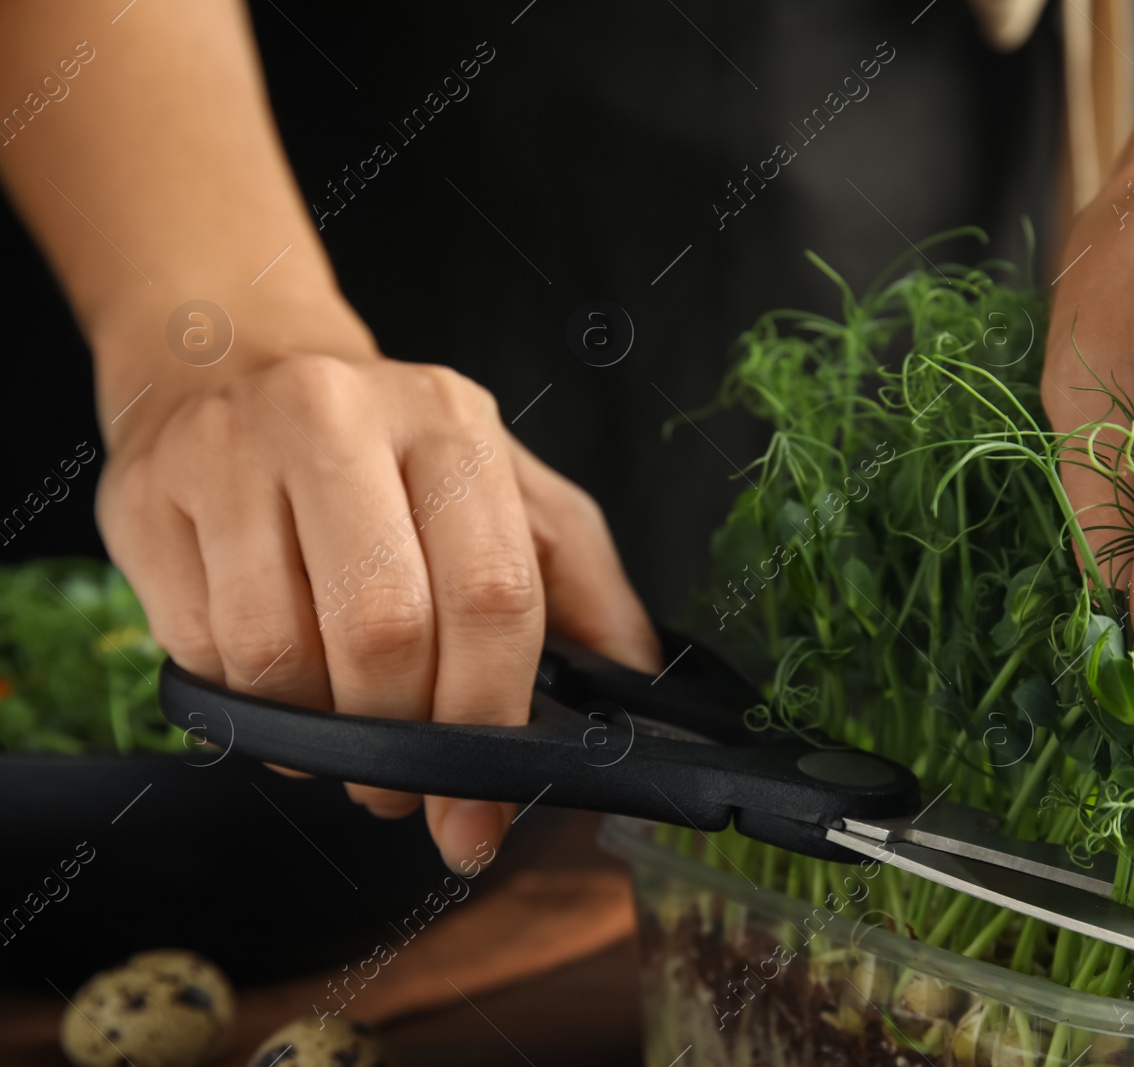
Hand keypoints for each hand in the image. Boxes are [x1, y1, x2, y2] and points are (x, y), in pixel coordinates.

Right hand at [97, 347, 659, 868]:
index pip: (491, 593)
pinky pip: (200, 653)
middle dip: (401, 743)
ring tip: (336, 735)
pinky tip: (272, 685)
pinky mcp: (145, 498)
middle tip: (402, 785)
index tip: (479, 812)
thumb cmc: (387, 449)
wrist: (236, 360)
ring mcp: (229, 452)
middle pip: (386, 631)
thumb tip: (637, 683)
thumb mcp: (507, 489)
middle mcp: (338, 419)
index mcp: (450, 422)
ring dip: (315, 737)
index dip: (490, 720)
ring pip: (278, 656)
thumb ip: (579, 583)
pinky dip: (243, 707)